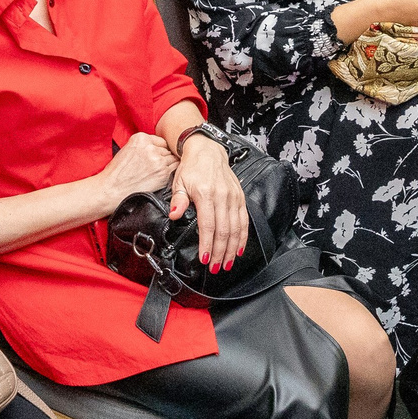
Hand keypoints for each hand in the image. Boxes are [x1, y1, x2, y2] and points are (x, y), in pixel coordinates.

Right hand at [89, 134, 176, 214]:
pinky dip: (169, 173)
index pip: (161, 141)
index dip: (159, 149)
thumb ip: (143, 146)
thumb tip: (157, 147)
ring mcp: (158, 160)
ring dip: (167, 165)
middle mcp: (150, 147)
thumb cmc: (116, 173)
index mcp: (141, 138)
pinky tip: (160, 177)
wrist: (112, 189)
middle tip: (155, 166)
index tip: (155, 156)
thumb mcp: (127, 150)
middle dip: (163, 157)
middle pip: (167, 149)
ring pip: (172, 159)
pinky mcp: (163, 173)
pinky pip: (174, 170)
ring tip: (157, 172)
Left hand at [166, 131, 247, 268]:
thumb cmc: (192, 168)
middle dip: (219, 252)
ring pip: (235, 228)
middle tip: (215, 267)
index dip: (207, 244)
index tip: (204, 259)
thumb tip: (174, 214)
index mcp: (205, 194)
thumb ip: (178, 200)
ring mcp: (233, 198)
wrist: (207, 151)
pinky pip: (244, 221)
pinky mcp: (240, 198)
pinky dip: (242, 237)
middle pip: (223, 231)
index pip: (207, 225)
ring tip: (226, 264)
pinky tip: (238, 249)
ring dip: (231, 249)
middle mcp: (222, 196)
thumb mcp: (179, 182)